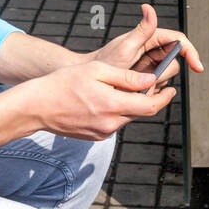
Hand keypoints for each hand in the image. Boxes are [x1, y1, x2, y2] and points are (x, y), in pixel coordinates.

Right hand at [19, 59, 173, 140]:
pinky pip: (114, 122)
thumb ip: (126, 77)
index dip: (164, 98)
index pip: (149, 106)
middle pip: (140, 112)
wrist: (37, 107)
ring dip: (129, 104)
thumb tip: (151, 81)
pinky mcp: (96, 136)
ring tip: (118, 88)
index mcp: (112, 105)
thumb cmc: (64, 83)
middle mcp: (110, 123)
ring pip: (127, 117)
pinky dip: (115, 111)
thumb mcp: (97, 72)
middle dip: (147, 98)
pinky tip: (103, 99)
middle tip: (148, 83)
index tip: (171, 89)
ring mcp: (103, 132)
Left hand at [94, 4, 204, 87]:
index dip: (191, 53)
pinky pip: (158, 87)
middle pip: (174, 62)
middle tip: (146, 76)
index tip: (197, 66)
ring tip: (136, 82)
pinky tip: (136, 88)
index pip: (179, 41)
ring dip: (155, 82)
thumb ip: (142, 30)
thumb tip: (149, 8)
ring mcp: (151, 66)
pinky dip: (150, 90)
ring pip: (167, 77)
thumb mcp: (125, 46)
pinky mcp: (147, 79)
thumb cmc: (106, 61)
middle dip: (164, 72)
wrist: (94, 82)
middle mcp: (153, 51)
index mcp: (151, 38)